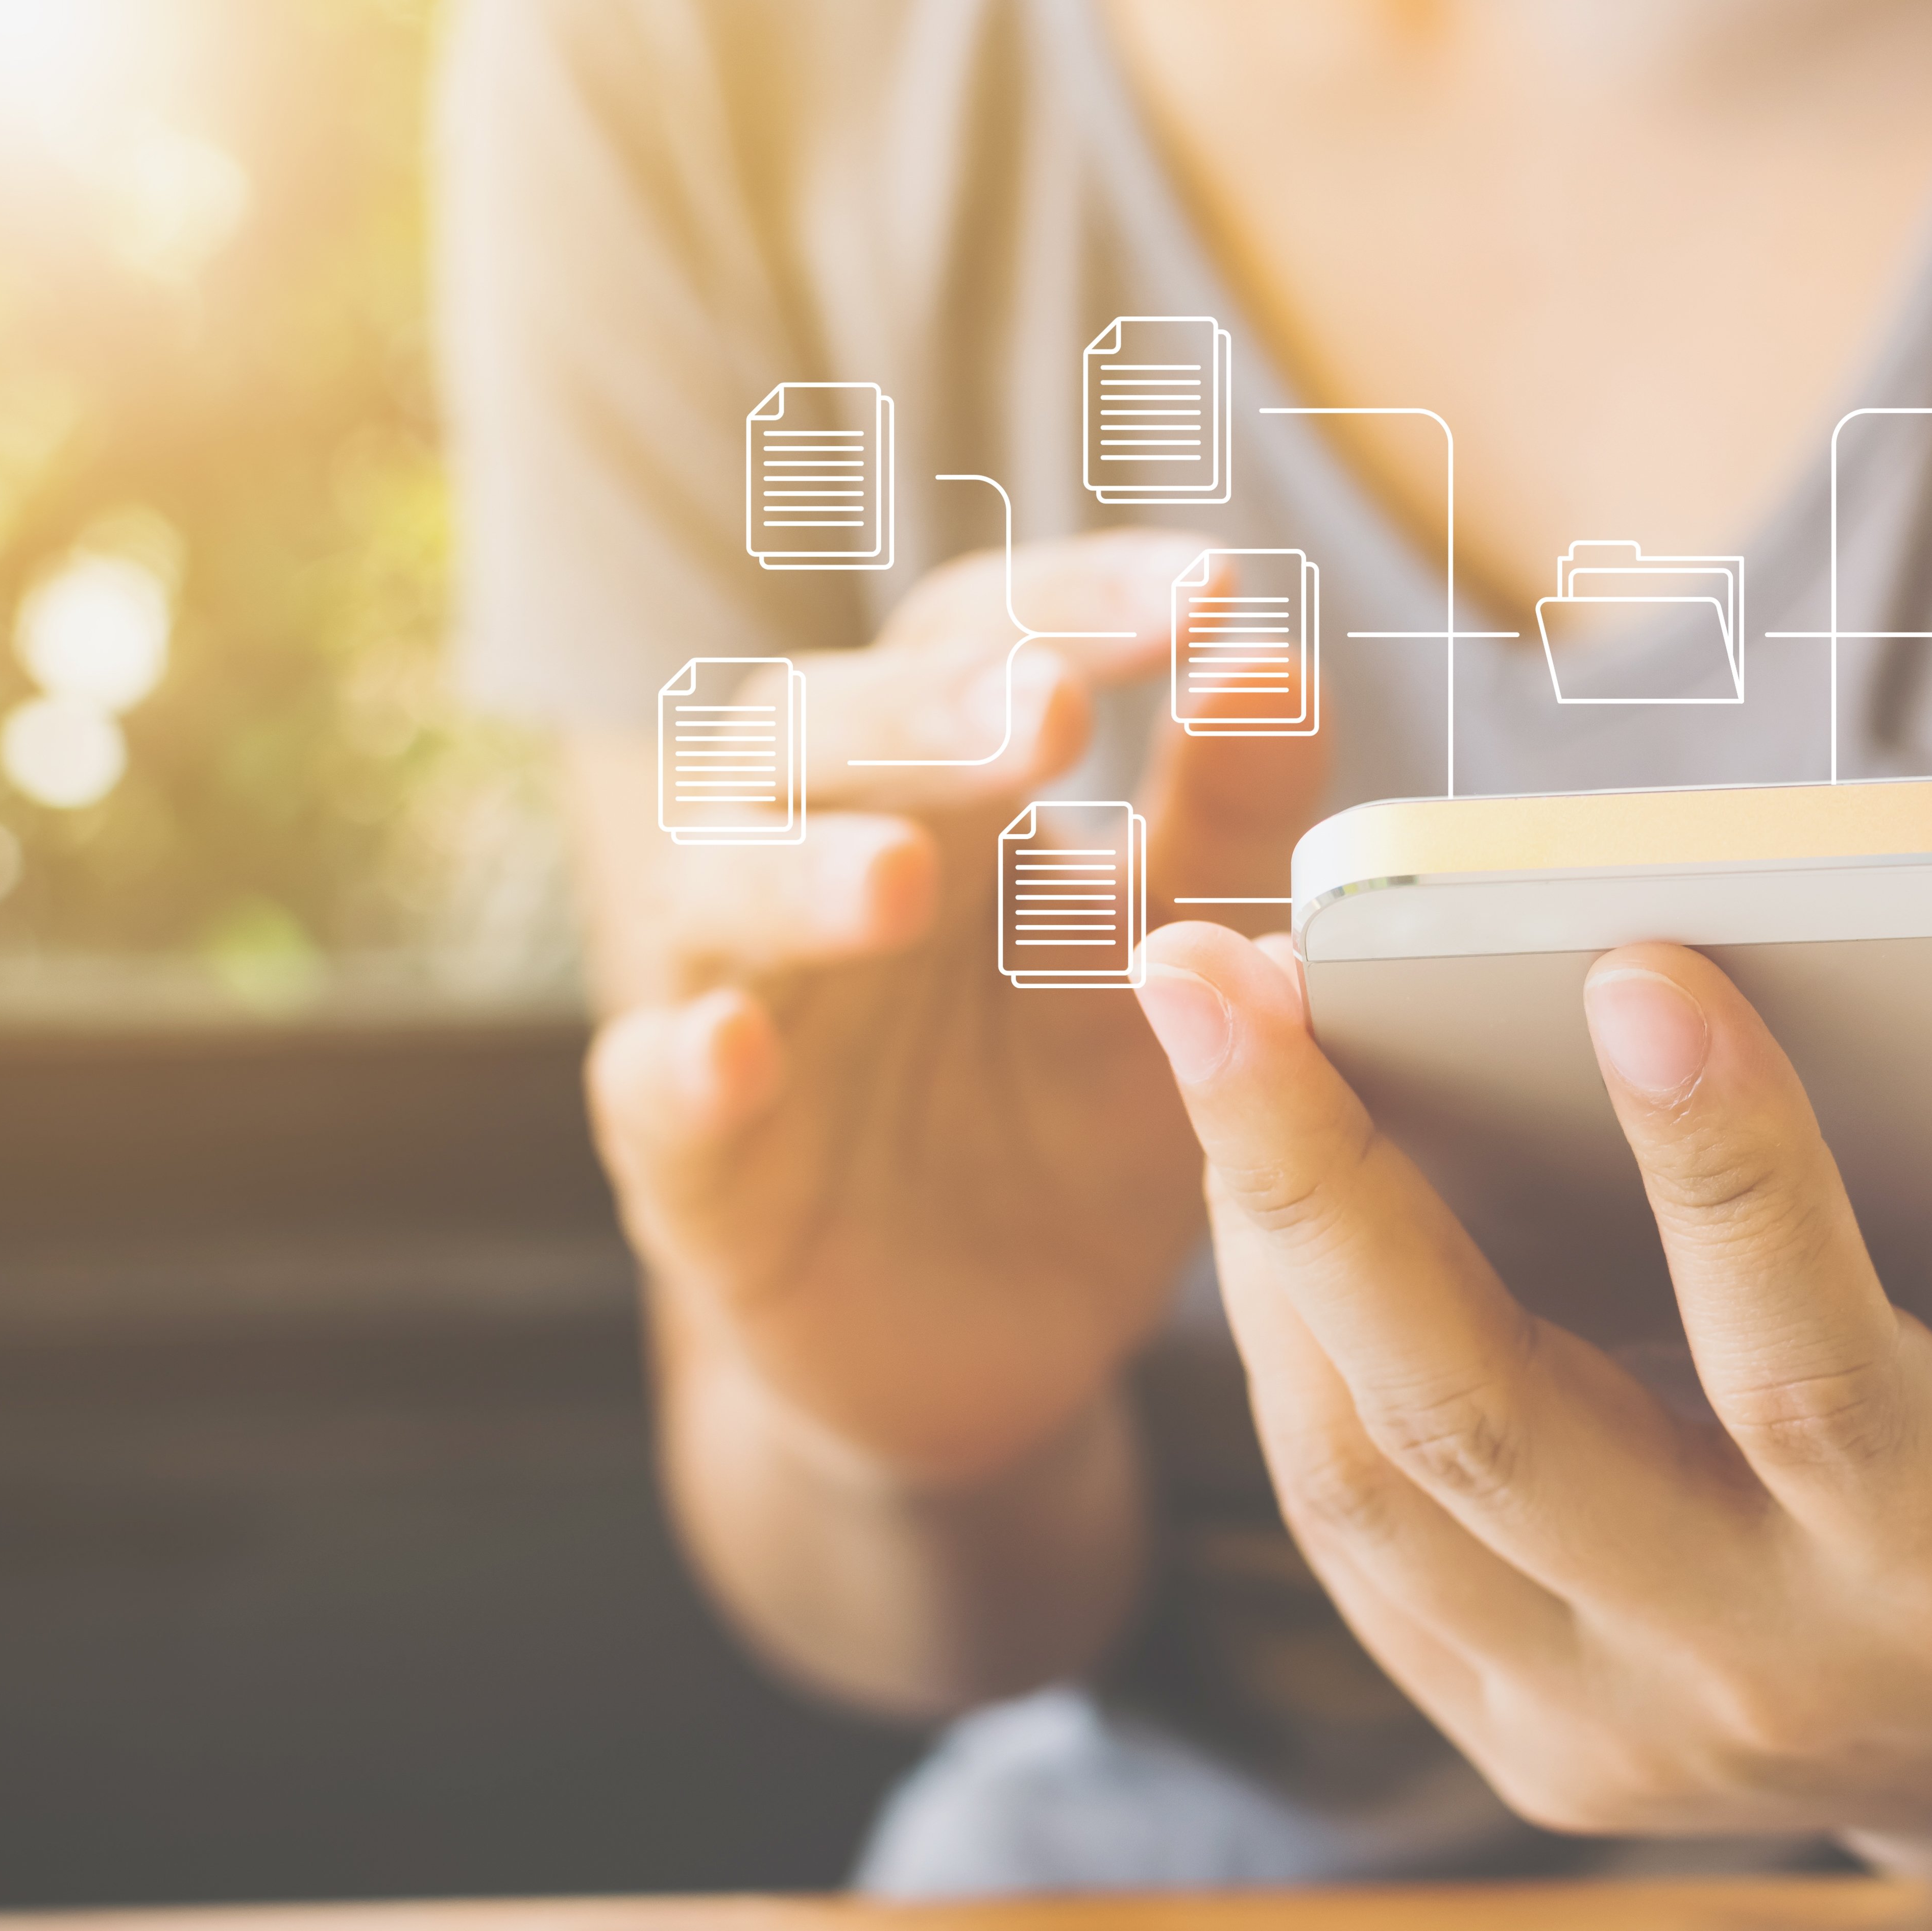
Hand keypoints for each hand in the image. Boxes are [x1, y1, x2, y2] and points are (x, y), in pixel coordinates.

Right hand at [585, 538, 1325, 1486]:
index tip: (1209, 591)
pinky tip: (737, 1049)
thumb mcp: (1188, 972)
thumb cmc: (1088, 1109)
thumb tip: (1282, 662)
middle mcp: (812, 857)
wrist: (1011, 1338)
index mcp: (944, 786)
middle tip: (1044, 708)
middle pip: (817, 730)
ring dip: (801, 871)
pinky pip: (649, 1092)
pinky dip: (683, 1065)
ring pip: (716, 888)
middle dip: (923, 713)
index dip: (1074, 603)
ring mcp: (738, 1001)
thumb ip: (1231, 827)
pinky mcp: (693, 1165)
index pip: (977, 639)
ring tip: (903, 881)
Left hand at [1131, 923, 1931, 1911]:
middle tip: (1208, 968)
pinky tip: (1254, 1178)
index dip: (1724, 1163)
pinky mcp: (1518, 1728)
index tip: (1629, 957)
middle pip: (1488, 1423)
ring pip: (1370, 1479)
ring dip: (1260, 1245)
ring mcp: (1608, 1724)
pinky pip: (1352, 1531)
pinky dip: (1282, 1348)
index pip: (1805, 1365)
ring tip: (1205, 1035)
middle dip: (1325, 1176)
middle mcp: (1756, 1669)